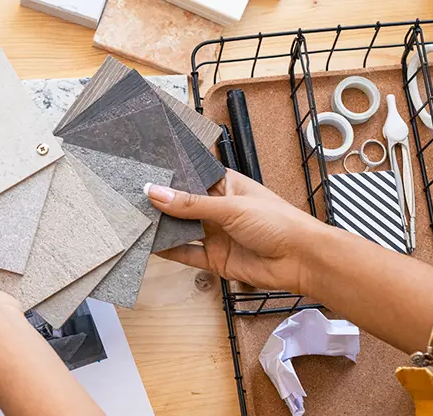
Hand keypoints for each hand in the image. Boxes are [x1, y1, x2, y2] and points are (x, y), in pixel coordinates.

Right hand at [146, 169, 329, 293]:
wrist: (303, 261)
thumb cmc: (279, 223)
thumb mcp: (231, 207)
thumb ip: (191, 204)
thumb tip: (155, 192)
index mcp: (225, 185)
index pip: (191, 176)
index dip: (169, 175)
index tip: (142, 171)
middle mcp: (218, 208)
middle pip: (182, 204)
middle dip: (160, 202)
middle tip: (129, 197)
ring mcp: (216, 234)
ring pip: (182, 229)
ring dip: (162, 226)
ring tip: (134, 219)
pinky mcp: (216, 259)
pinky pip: (187, 254)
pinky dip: (169, 251)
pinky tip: (149, 246)